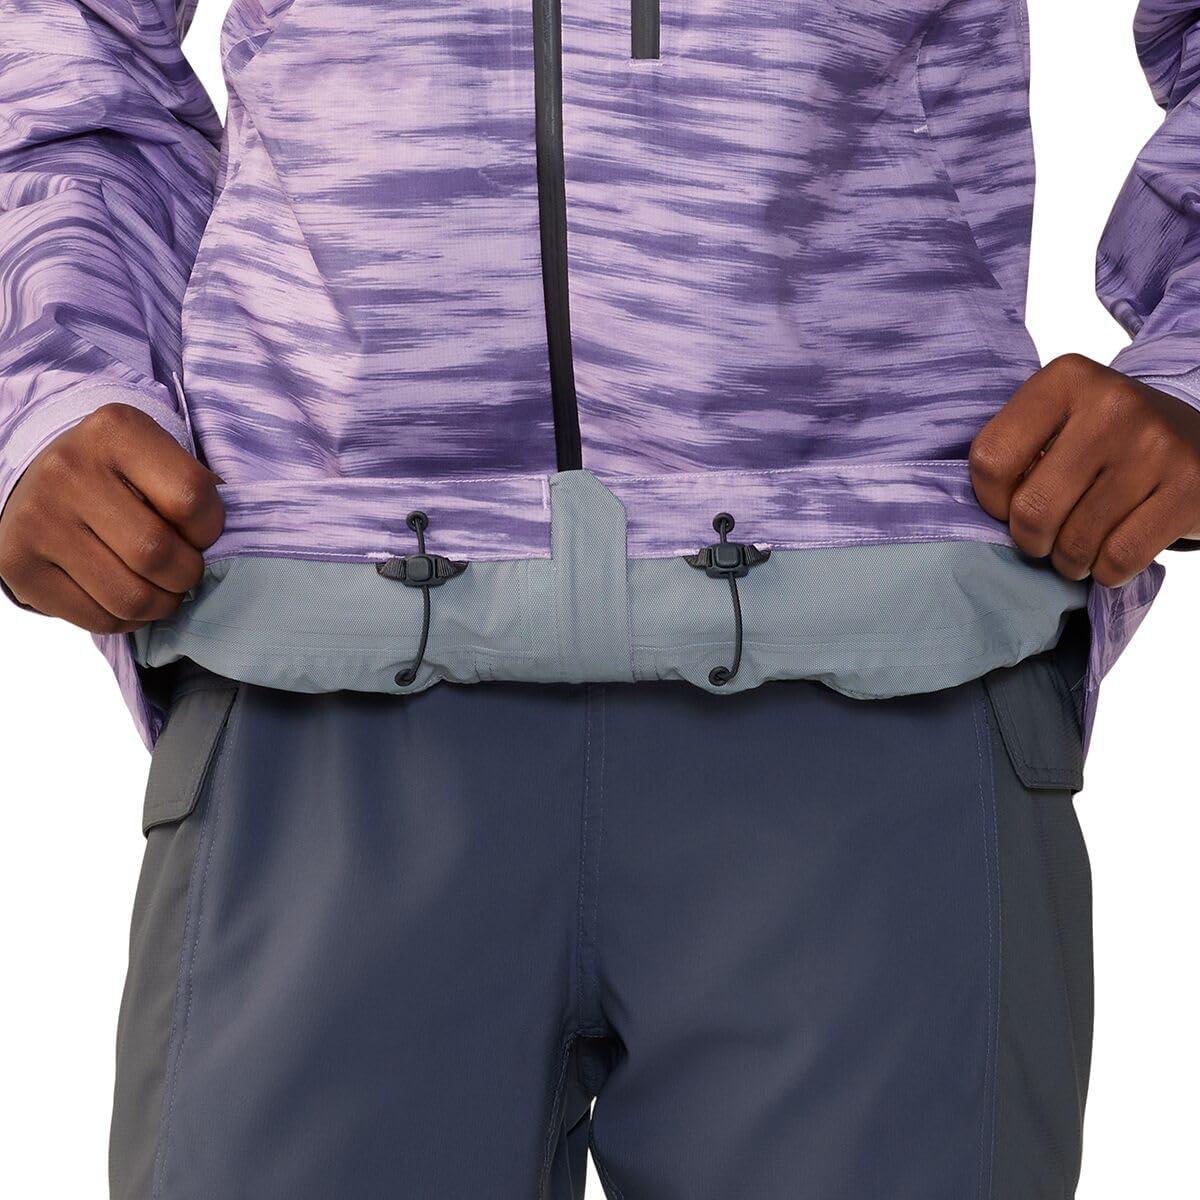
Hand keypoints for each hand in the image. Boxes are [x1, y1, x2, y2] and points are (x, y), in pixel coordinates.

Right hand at [0, 403, 223, 632]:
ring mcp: (36, 519)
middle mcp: (67, 470)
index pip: (190, 498)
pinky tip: (128, 596)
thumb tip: (223, 550)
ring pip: (130, 597)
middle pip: (156, 553)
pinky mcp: (18, 565)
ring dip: (162, 604)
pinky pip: (97, 619)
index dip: (210, 530)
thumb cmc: (121, 476)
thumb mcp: (157, 458)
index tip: (201, 534)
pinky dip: (128, 620)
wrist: (40, 481)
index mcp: (113, 431)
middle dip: (187, 575)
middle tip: (185, 571)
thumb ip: (194, 493)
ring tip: (163, 590)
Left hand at [969, 354, 1199, 586]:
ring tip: (1078, 547)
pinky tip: (1111, 554)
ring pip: (1075, 542)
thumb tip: (980, 513)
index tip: (1009, 506)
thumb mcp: (1060, 422)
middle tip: (1044, 539)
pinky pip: (1118, 558)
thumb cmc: (1108, 440)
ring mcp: (1157, 445)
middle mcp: (1114, 404)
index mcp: (1067, 379)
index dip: (992, 501)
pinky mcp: (1191, 487)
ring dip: (1069, 560)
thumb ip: (1017, 451)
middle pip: (1032, 509)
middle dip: (1031, 541)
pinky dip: (1106, 571)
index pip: (990, 460)